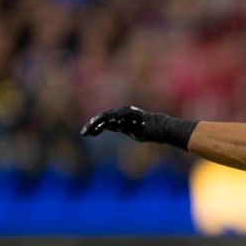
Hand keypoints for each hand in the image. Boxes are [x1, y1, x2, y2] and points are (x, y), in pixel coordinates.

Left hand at [81, 106, 196, 148]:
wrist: (162, 128)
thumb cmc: (148, 131)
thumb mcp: (130, 131)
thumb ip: (120, 127)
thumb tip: (109, 127)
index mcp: (121, 115)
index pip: (104, 119)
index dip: (94, 125)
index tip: (86, 134)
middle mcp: (122, 112)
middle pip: (102, 116)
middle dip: (91, 125)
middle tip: (83, 133)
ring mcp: (126, 113)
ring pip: (107, 117)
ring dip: (96, 125)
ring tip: (89, 132)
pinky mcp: (130, 116)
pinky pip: (115, 119)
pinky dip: (106, 124)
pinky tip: (98, 130)